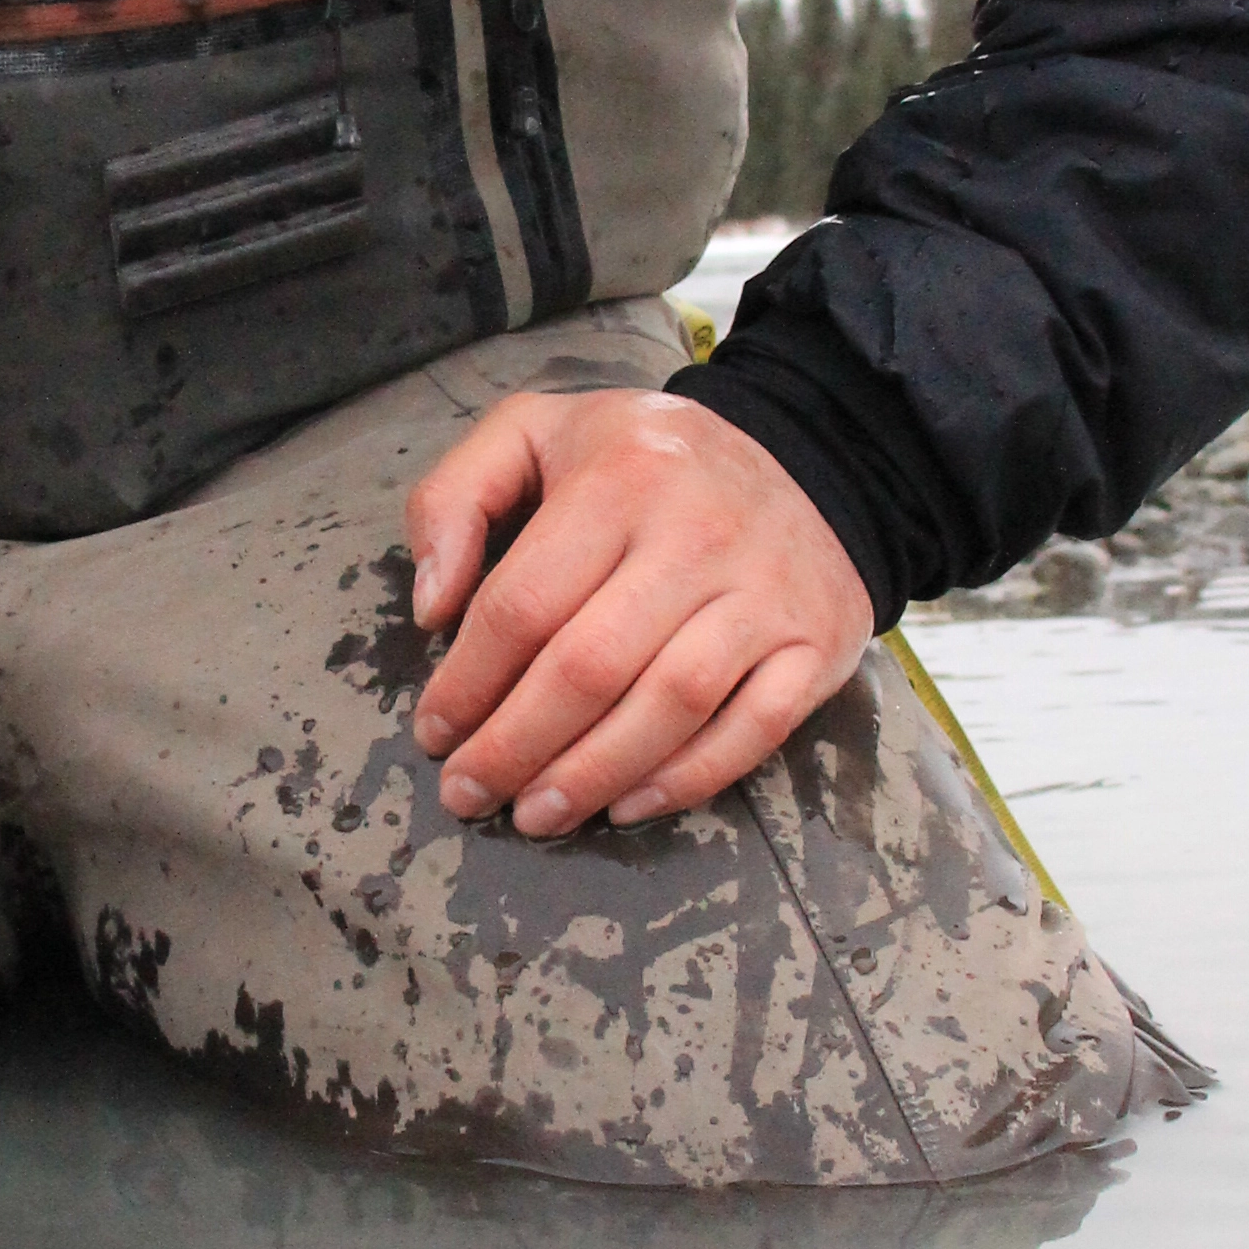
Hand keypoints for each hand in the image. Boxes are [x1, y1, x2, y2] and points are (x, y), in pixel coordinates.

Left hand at [403, 388, 873, 839]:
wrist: (809, 460)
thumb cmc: (646, 462)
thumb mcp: (536, 433)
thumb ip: (454, 498)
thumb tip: (432, 609)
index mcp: (621, 477)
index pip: (525, 603)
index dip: (468, 681)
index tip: (434, 731)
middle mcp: (701, 533)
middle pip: (590, 668)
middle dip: (514, 746)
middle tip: (469, 792)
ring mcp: (767, 593)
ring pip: (669, 707)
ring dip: (589, 776)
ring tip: (533, 815)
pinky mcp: (816, 644)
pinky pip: (752, 730)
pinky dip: (687, 780)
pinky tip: (625, 806)